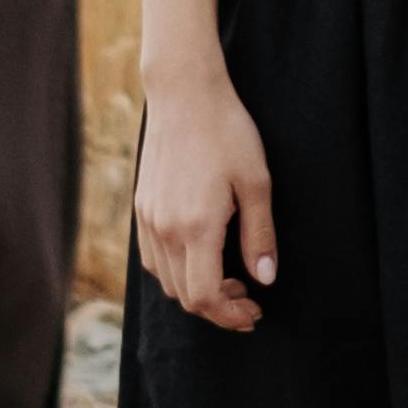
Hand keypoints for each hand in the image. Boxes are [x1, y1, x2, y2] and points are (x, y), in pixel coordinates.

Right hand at [137, 59, 275, 328]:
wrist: (184, 93)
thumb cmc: (226, 132)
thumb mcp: (256, 182)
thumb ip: (259, 236)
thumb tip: (265, 279)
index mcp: (196, 227)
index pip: (205, 296)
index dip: (230, 315)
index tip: (254, 312)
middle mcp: (165, 229)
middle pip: (184, 296)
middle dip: (218, 308)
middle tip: (248, 297)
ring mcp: (149, 219)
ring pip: (166, 280)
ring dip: (196, 290)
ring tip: (228, 277)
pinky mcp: (141, 207)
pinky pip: (153, 258)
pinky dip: (176, 271)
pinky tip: (200, 255)